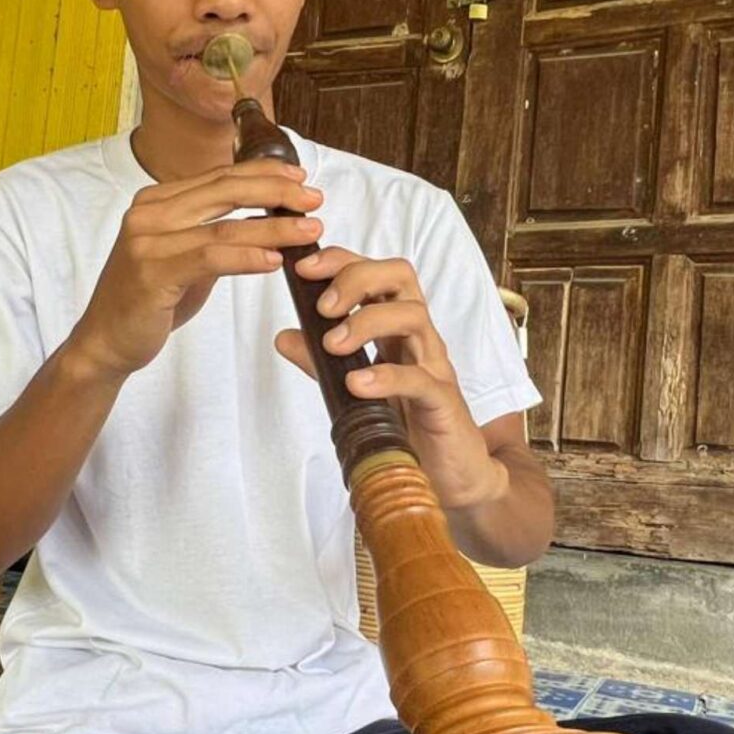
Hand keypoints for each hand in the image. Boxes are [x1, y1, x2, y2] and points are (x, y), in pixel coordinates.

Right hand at [66, 158, 326, 380]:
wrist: (106, 341)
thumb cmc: (149, 300)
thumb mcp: (184, 258)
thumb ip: (213, 234)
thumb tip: (266, 219)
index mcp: (154, 201)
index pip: (218, 177)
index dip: (262, 173)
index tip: (300, 178)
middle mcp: (147, 213)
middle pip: (224, 191)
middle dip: (276, 192)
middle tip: (315, 200)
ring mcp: (146, 241)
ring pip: (223, 226)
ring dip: (273, 227)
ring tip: (310, 231)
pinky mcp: (151, 272)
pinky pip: (210, 258)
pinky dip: (248, 257)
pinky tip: (275, 261)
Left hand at [274, 247, 504, 508]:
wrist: (450, 473)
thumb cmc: (405, 422)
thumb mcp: (354, 387)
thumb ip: (320, 362)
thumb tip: (284, 336)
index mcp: (395, 328)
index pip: (375, 273)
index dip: (341, 260)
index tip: (303, 268)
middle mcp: (418, 338)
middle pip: (400, 278)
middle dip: (356, 278)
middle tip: (322, 307)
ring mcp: (434, 367)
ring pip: (413, 317)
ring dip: (366, 322)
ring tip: (332, 345)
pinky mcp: (443, 403)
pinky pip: (420, 379)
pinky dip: (386, 376)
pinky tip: (356, 384)